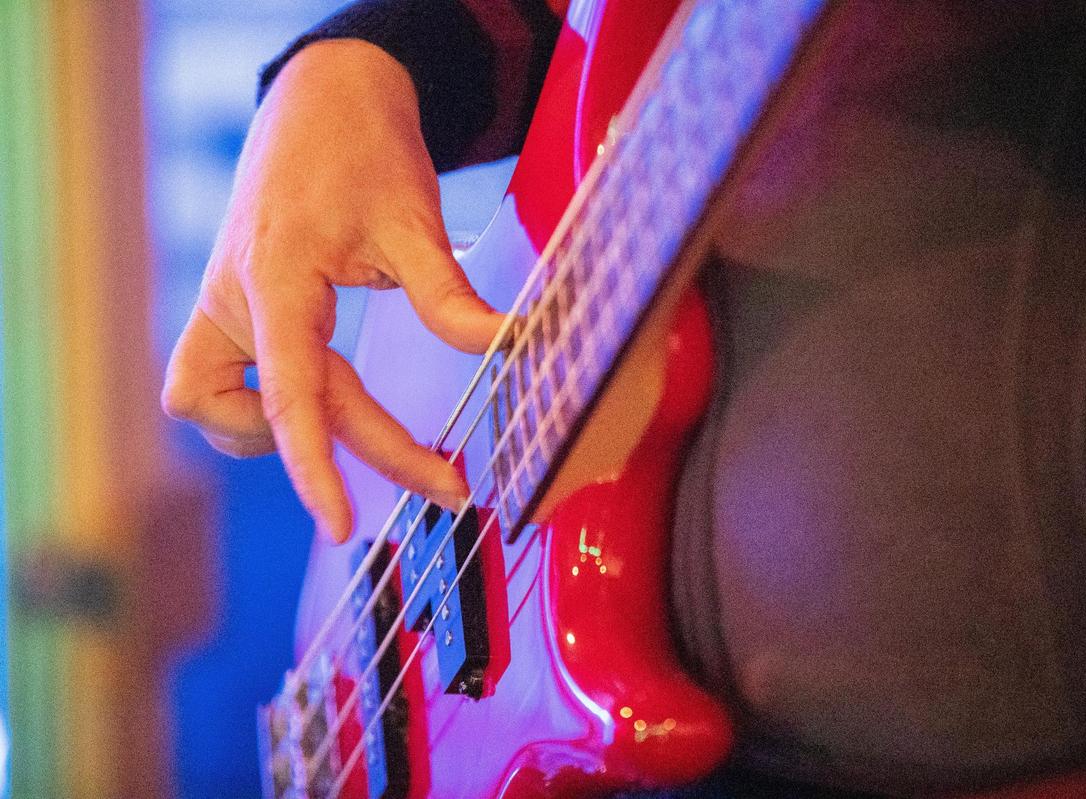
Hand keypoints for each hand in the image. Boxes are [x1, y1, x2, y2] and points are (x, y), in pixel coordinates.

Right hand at [162, 39, 502, 542]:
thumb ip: (450, 298)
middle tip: (452, 484)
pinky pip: (217, 383)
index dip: (313, 466)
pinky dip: (262, 403)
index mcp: (277, 278)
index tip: (341, 527)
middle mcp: (234, 299)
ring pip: (214, 407)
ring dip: (284, 429)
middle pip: (291, 409)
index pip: (289, 393)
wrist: (323, 97)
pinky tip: (314, 391)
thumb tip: (505, 351)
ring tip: (353, 426)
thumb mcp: (416, 220)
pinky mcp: (229, 308)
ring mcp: (223, 305)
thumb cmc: (365, 150)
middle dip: (371, 450)